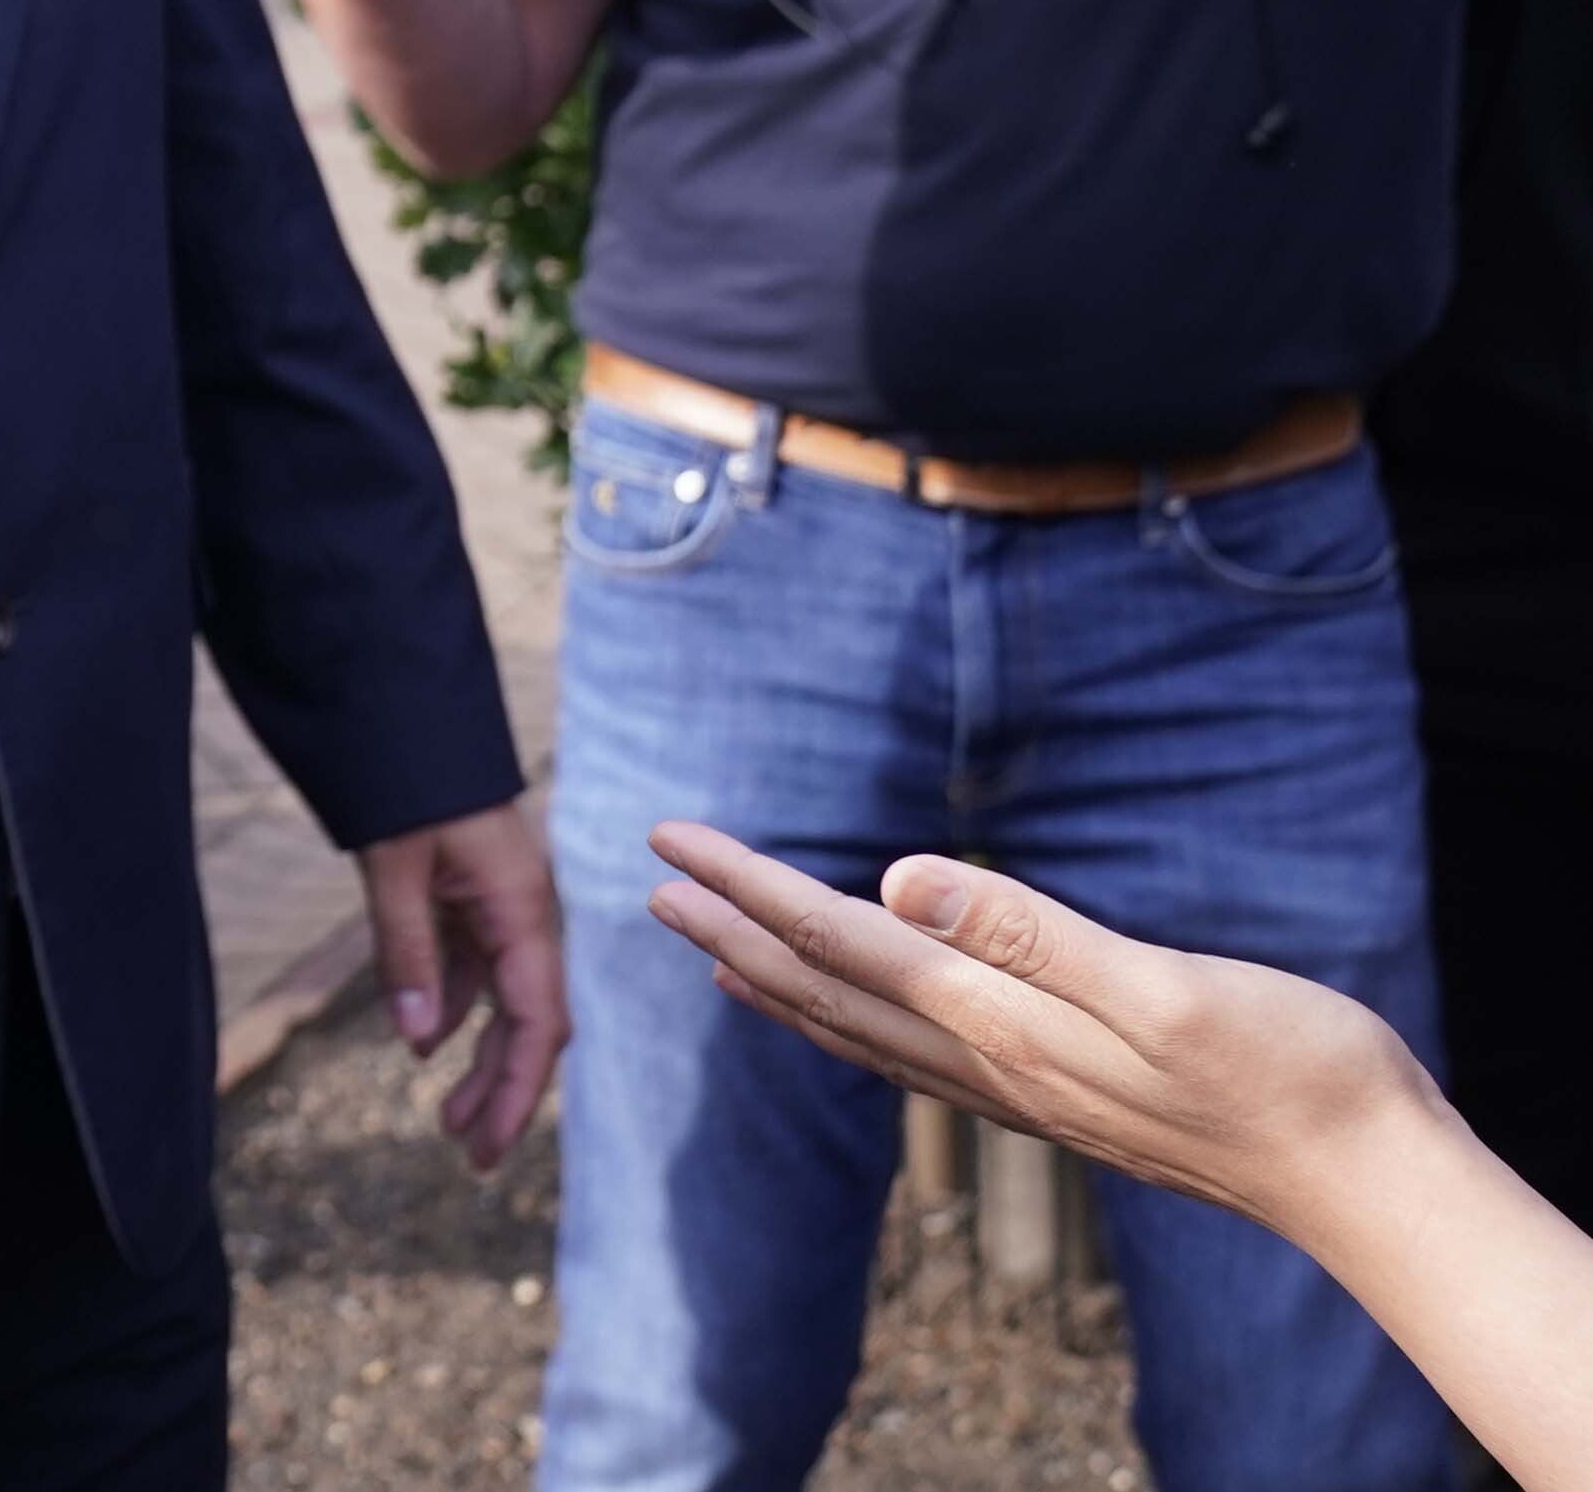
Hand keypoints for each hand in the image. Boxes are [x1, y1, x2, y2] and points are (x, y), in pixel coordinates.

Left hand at [362, 797, 566, 1168]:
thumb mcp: (395, 867)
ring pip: (499, 1000)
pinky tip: (425, 1040)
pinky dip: (451, 1005)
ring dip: (477, 1057)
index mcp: (523, 909)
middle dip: (502, 1090)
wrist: (402, 712)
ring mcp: (497, 905)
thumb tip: (417, 1045)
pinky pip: (470, 965)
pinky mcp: (469, 894)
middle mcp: (522, 913)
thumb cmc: (407, 781)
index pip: (537, 1020)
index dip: (517, 1088)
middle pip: (525, 1021)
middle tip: (467, 1154)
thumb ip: (406, 951)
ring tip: (445, 1118)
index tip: (488, 1144)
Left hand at [646, 823, 1430, 1234]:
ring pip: (862, 1031)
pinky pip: (917, 1060)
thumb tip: (895, 883)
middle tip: (650, 880)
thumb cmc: (1288, 1069)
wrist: (1368, 1179)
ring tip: (711, 952)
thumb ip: (1029, 934)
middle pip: (829, 987)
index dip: (750, 887)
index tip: (670, 840)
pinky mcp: (1064, 1104)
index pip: (840, 939)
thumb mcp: (1163, 986)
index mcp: (1004, 1021)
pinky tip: (852, 1019)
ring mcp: (1026, 1093)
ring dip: (778, 984)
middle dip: (734, 929)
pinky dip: (854, 1029)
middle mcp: (994, 1064)